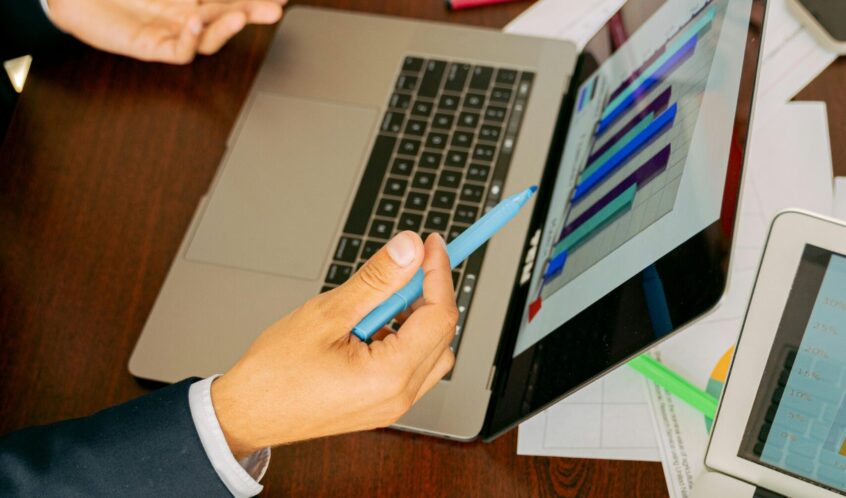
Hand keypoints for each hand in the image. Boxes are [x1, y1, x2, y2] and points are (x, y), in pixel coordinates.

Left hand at [47, 0, 286, 63]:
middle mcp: (182, 14)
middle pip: (226, 17)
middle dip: (252, 11)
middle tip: (275, 8)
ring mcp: (168, 32)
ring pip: (208, 38)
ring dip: (226, 28)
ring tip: (241, 15)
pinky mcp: (151, 47)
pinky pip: (180, 52)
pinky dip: (191, 39)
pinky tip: (194, 21)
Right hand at [211, 232, 457, 456]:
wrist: (246, 414)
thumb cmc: (275, 372)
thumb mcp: (327, 313)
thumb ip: (376, 279)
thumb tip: (410, 249)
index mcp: (389, 377)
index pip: (439, 316)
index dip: (438, 273)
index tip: (430, 244)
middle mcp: (399, 397)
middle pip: (441, 334)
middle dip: (428, 293)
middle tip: (405, 265)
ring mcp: (391, 405)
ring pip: (431, 351)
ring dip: (415, 318)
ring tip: (376, 302)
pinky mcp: (381, 404)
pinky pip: (411, 366)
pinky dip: (402, 338)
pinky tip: (368, 326)